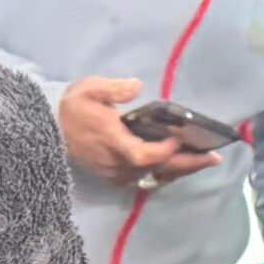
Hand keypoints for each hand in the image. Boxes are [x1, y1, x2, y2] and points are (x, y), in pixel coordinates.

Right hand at [56, 77, 224, 191]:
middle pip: (159, 169)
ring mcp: (118, 174)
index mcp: (114, 144)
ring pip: (155, 174)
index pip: (146, 154)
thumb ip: (113, 89)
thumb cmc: (72, 108)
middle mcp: (119, 165)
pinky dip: (165, 170)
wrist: (48, 131)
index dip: (166, 149)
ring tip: (204, 158)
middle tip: (215, 158)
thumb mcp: (89, 90)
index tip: (182, 137)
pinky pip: (147, 177)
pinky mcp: (116, 178)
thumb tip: (135, 85)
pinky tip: (181, 162)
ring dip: (180, 167)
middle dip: (189, 164)